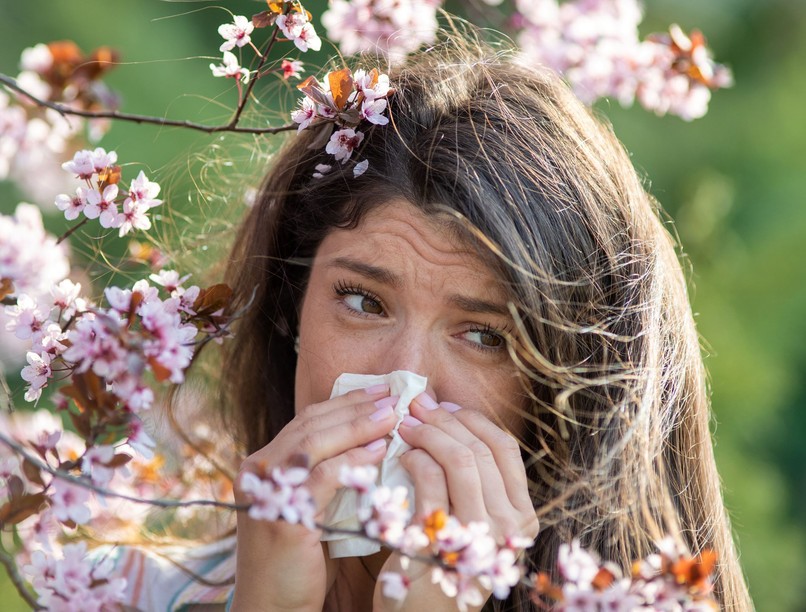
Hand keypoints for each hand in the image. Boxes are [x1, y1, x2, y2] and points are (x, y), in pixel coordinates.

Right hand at [230, 386, 397, 611]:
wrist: (274, 607)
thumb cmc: (300, 560)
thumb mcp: (312, 506)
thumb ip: (328, 474)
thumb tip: (372, 442)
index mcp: (264, 464)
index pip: (307, 422)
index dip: (344, 403)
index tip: (379, 392)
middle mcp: (259, 471)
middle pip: (311, 425)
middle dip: (355, 407)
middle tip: (392, 396)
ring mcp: (267, 491)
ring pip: (315, 443)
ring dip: (357, 426)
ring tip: (391, 416)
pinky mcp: (282, 515)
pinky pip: (322, 476)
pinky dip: (352, 460)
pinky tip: (378, 452)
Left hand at [373, 394, 538, 611]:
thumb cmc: (444, 566)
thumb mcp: (474, 523)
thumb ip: (474, 483)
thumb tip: (452, 424)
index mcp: (521, 517)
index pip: (505, 450)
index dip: (474, 420)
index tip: (446, 406)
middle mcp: (509, 526)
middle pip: (481, 450)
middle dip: (445, 419)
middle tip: (416, 405)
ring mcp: (478, 534)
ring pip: (461, 459)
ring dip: (429, 433)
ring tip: (405, 424)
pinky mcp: (442, 540)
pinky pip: (431, 480)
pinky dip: (415, 458)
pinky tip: (402, 455)